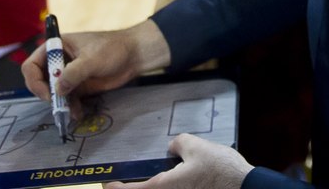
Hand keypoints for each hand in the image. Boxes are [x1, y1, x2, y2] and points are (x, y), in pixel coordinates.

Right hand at [22, 21, 170, 104]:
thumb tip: (57, 89)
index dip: (34, 80)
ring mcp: (68, 74)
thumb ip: (73, 73)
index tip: (47, 93)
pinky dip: (70, 107)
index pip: (32, 64)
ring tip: (71, 113)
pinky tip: (78, 113)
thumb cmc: (113, 49)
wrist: (135, 56)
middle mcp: (59, 61)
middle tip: (58, 105)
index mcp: (56, 47)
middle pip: (39, 81)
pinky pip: (67, 99)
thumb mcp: (92, 59)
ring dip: (60, 105)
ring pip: (54, 94)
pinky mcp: (78, 86)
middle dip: (47, 95)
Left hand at [103, 134, 250, 188]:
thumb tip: (172, 148)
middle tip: (129, 178)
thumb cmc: (221, 171)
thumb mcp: (197, 146)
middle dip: (135, 187)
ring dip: (154, 186)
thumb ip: (178, 144)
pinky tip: (176, 176)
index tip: (107, 182)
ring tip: (154, 174)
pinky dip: (169, 186)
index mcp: (163, 188)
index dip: (114, 188)